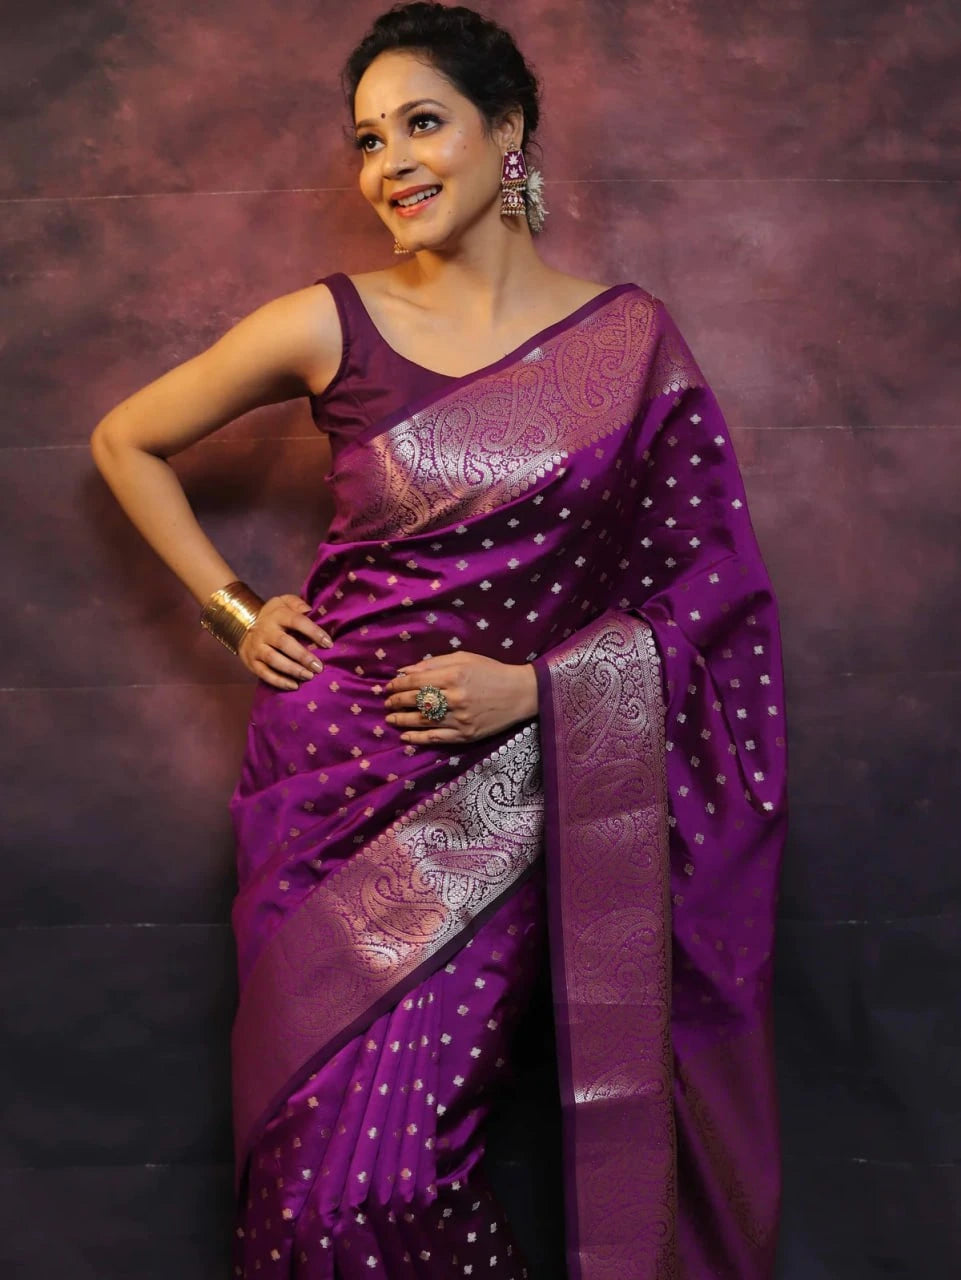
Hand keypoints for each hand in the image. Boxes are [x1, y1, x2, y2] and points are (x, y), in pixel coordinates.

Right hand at [238, 594, 332, 690]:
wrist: (243, 624)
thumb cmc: (275, 615)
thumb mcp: (285, 602)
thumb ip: (299, 604)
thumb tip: (313, 612)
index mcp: (277, 614)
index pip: (297, 621)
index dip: (313, 632)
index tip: (328, 643)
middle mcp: (265, 630)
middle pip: (284, 643)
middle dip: (303, 656)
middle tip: (319, 667)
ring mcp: (256, 647)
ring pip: (273, 659)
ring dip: (292, 670)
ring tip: (309, 676)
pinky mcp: (251, 661)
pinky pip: (264, 673)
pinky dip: (279, 681)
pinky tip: (294, 685)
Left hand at [383, 652, 537, 745]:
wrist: (520, 693)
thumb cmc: (490, 671)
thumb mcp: (463, 659)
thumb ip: (433, 663)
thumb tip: (404, 672)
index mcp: (453, 675)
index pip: (415, 681)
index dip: (397, 685)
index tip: (388, 688)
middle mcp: (454, 698)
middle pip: (415, 701)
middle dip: (396, 702)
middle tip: (387, 703)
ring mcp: (459, 719)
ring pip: (422, 721)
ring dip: (402, 720)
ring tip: (390, 719)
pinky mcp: (465, 735)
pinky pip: (436, 738)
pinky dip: (418, 738)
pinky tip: (406, 736)